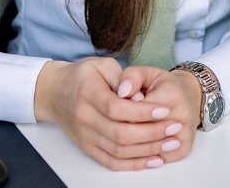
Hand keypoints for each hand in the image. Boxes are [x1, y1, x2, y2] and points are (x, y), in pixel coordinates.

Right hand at [32, 58, 192, 169]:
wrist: (55, 92)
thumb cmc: (82, 76)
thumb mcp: (102, 65)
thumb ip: (123, 78)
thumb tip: (139, 96)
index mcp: (87, 93)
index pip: (116, 108)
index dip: (142, 111)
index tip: (164, 109)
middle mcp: (84, 117)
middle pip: (119, 133)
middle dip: (151, 132)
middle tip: (174, 127)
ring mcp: (84, 135)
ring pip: (118, 150)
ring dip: (147, 150)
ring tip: (170, 143)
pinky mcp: (87, 147)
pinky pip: (111, 161)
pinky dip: (133, 164)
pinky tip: (153, 159)